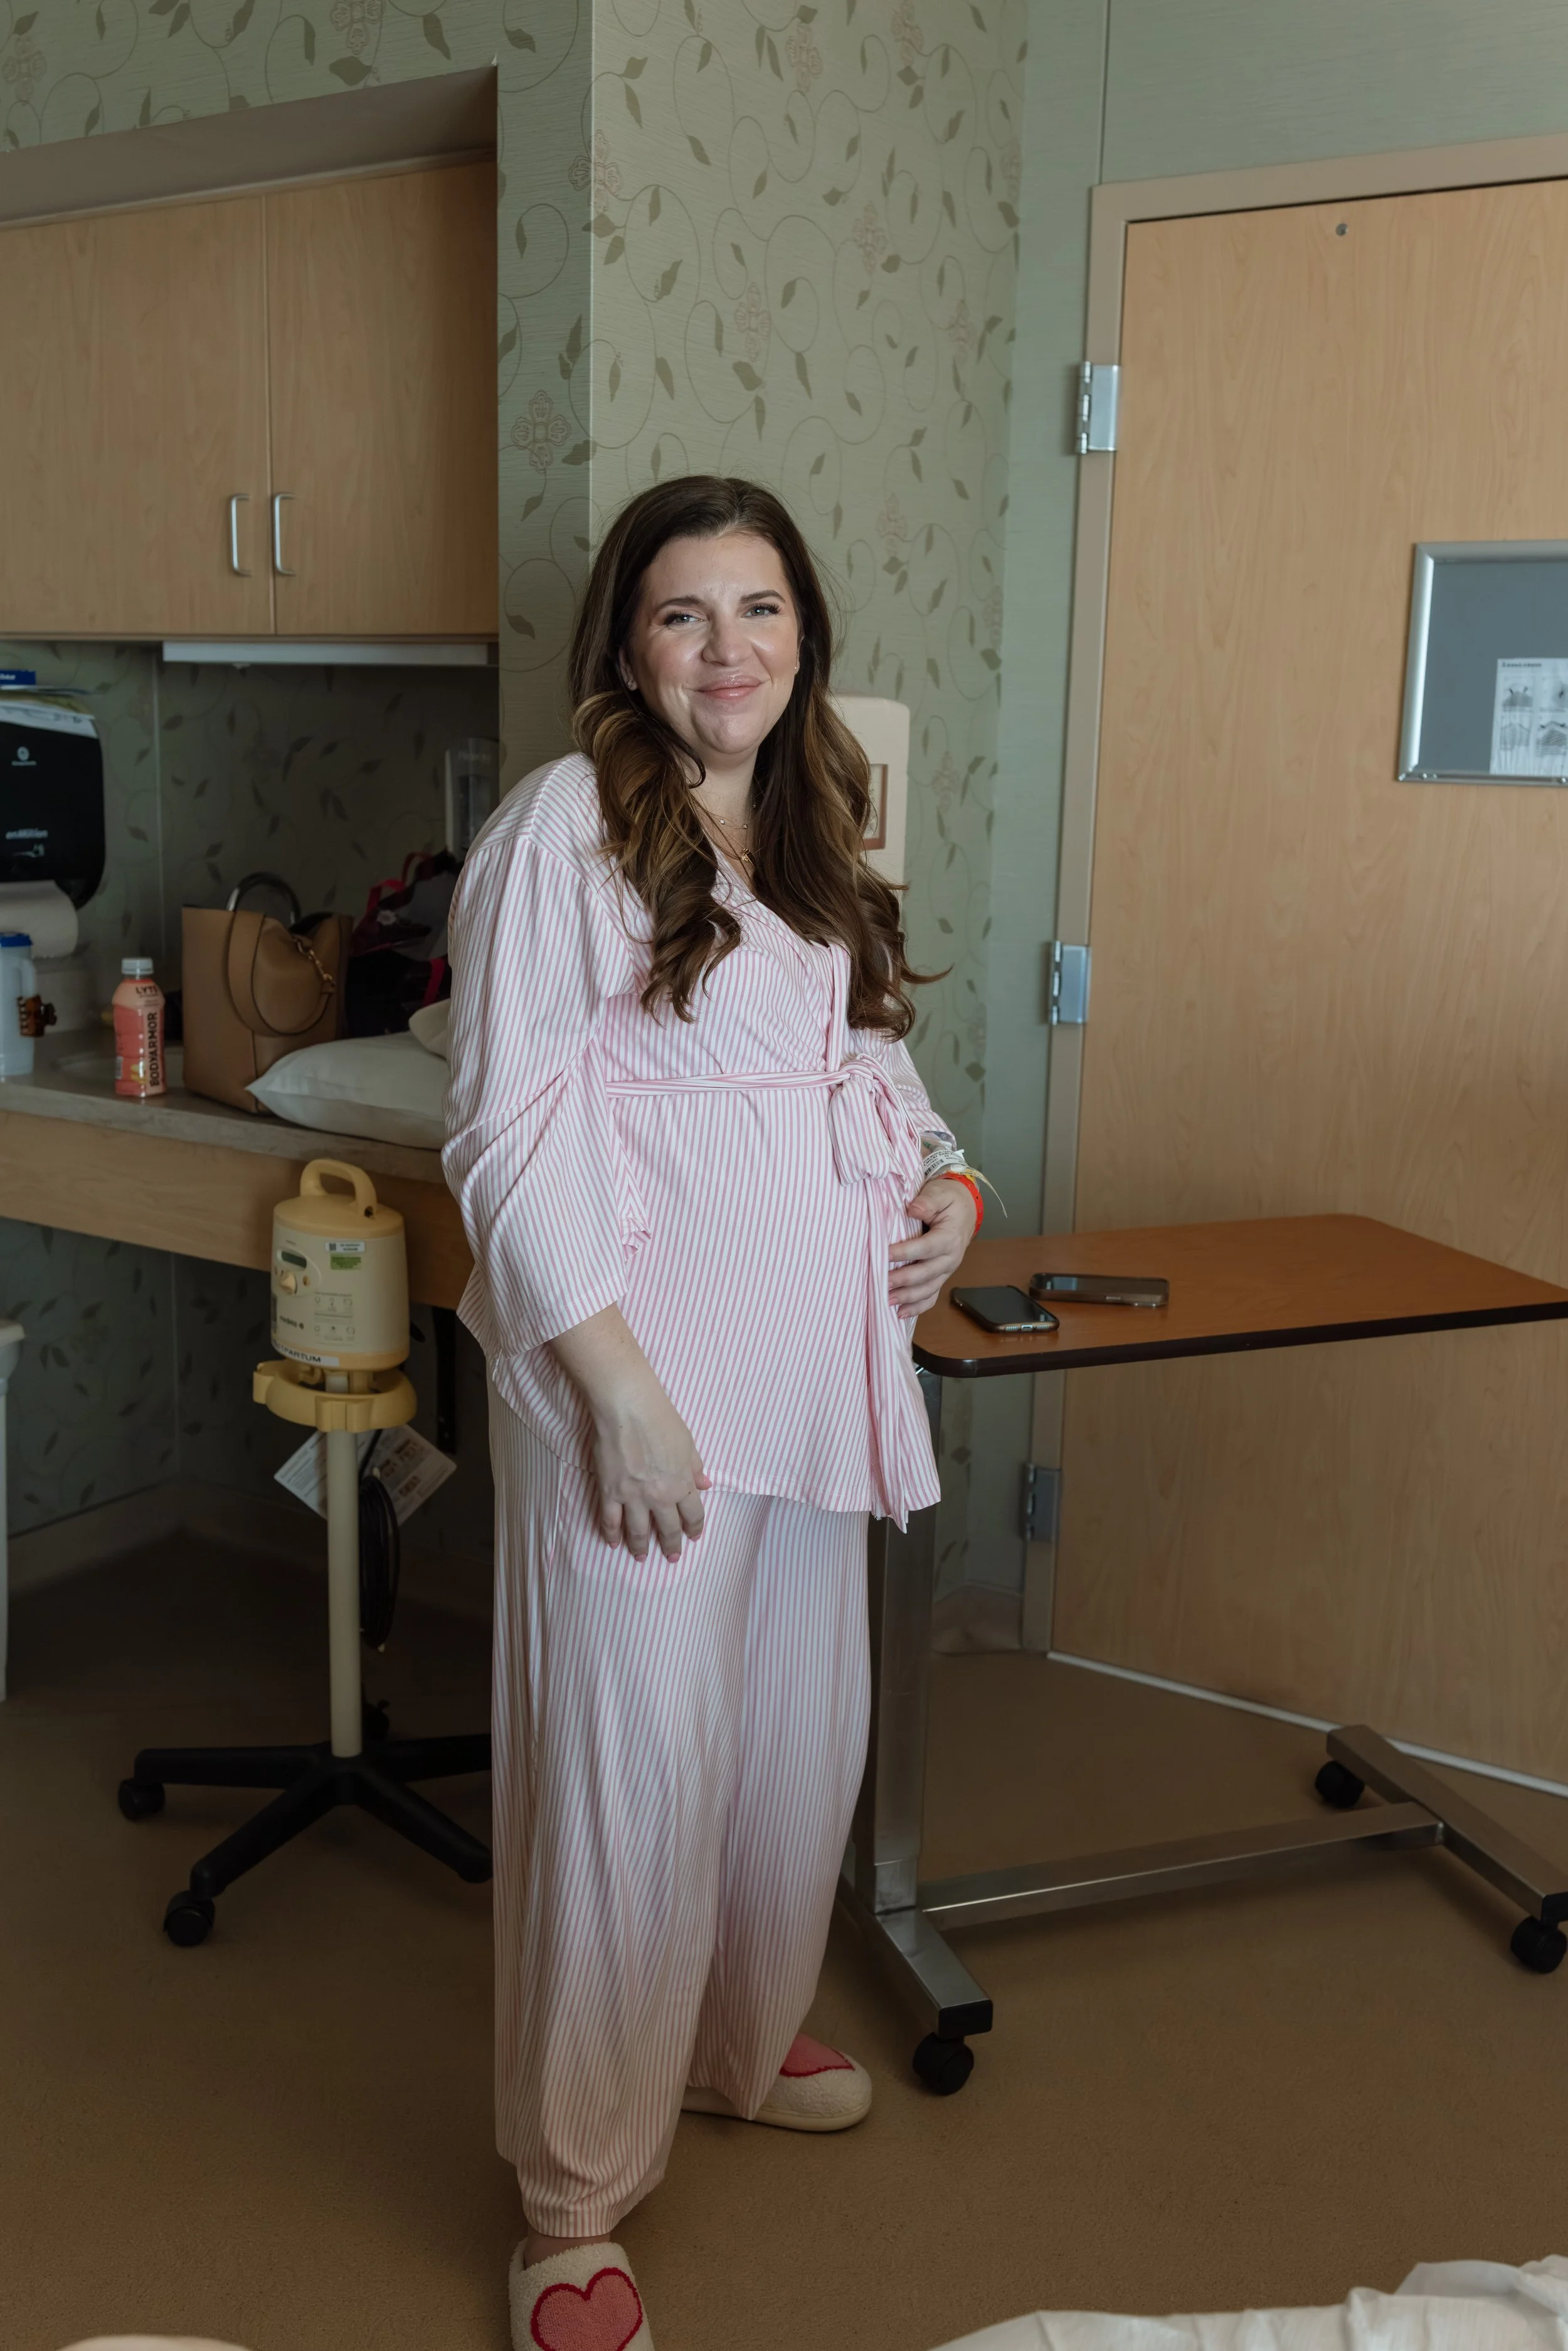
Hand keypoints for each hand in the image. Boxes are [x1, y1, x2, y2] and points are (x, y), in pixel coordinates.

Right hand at [589, 1381, 710, 1561]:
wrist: (629, 1408)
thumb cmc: (662, 1420)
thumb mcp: (688, 1443)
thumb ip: (695, 1467)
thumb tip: (705, 1484)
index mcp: (682, 1484)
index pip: (692, 1515)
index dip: (694, 1528)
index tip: (693, 1537)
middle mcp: (660, 1496)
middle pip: (667, 1528)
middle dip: (671, 1545)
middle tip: (672, 1558)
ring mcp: (633, 1497)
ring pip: (638, 1531)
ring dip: (640, 1547)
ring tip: (641, 1558)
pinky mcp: (610, 1492)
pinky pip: (610, 1520)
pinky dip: (611, 1535)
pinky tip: (613, 1544)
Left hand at [888, 1176, 979, 1320]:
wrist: (965, 1209)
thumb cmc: (949, 1200)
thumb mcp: (940, 1193)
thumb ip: (927, 1201)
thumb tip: (913, 1209)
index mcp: (950, 1237)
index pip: (926, 1248)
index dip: (905, 1252)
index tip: (884, 1254)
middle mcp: (950, 1258)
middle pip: (926, 1273)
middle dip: (903, 1280)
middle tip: (882, 1283)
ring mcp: (946, 1270)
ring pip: (928, 1289)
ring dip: (907, 1298)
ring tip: (887, 1301)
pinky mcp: (940, 1277)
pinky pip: (931, 1296)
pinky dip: (917, 1307)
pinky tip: (900, 1314)